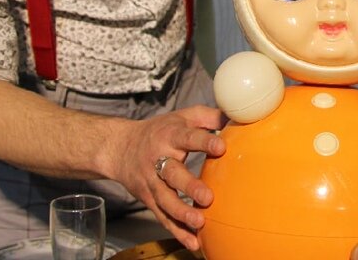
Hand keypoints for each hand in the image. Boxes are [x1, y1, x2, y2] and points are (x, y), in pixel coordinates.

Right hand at [104, 105, 226, 251]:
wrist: (120, 148)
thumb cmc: (159, 131)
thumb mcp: (182, 117)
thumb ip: (208, 117)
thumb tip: (237, 116)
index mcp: (170, 135)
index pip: (187, 138)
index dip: (204, 142)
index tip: (221, 147)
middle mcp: (158, 159)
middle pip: (172, 173)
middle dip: (189, 186)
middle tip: (207, 197)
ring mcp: (152, 182)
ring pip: (165, 199)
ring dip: (181, 213)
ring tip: (199, 222)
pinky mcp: (149, 199)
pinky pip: (163, 217)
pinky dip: (177, 231)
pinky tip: (193, 242)